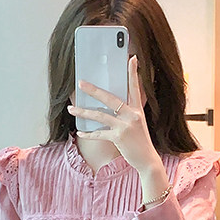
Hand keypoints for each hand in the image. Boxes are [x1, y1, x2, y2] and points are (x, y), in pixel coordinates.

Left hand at [67, 55, 162, 173]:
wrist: (147, 160)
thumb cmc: (140, 142)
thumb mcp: (138, 124)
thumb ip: (128, 113)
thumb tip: (113, 106)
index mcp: (137, 109)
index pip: (134, 87)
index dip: (133, 73)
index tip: (131, 59)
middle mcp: (132, 115)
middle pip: (109, 98)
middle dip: (93, 90)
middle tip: (81, 83)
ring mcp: (125, 126)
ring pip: (100, 116)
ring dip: (83, 112)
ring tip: (71, 109)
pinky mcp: (119, 137)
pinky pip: (99, 134)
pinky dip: (89, 134)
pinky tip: (80, 132)